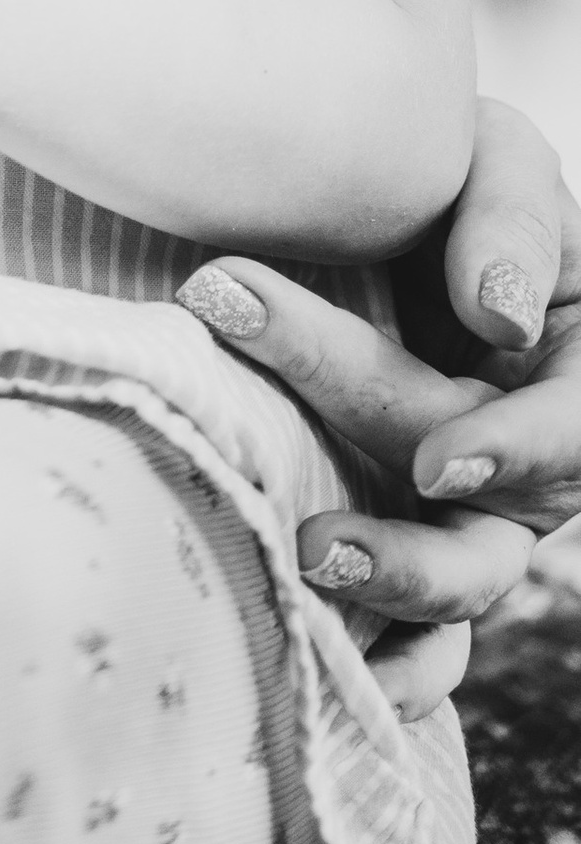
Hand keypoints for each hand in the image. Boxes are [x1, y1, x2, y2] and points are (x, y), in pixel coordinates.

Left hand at [178, 102, 580, 718]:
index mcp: (569, 380)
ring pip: (448, 589)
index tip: (439, 460)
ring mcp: (465, 520)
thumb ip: (513, 220)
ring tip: (299, 571)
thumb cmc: (453, 183)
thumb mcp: (500, 163)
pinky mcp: (403, 544)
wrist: (382, 214)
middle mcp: (524, 470)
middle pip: (477, 518)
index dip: (517, 453)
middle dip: (390, 507)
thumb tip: (498, 315)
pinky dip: (381, 666)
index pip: (567, 434)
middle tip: (290, 490)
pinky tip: (325, 681)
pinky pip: (413, 638)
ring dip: (380, 593)